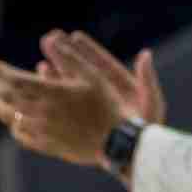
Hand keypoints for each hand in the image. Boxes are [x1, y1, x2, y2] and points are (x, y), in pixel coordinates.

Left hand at [0, 58, 125, 168]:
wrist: (116, 141)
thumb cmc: (107, 105)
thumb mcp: (92, 75)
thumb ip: (69, 57)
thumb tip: (49, 39)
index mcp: (51, 94)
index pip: (16, 81)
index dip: (3, 72)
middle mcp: (42, 113)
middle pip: (8, 99)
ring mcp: (43, 131)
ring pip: (11, 118)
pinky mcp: (47, 145)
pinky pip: (22, 136)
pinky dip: (13, 125)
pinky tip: (14, 121)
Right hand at [41, 30, 165, 125]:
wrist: (139, 156)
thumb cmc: (149, 131)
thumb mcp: (152, 103)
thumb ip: (147, 79)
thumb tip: (146, 54)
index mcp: (122, 87)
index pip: (102, 64)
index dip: (88, 50)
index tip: (74, 36)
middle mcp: (105, 95)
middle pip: (83, 72)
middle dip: (66, 56)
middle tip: (49, 39)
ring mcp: (92, 108)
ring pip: (71, 89)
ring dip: (56, 76)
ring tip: (41, 63)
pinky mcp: (83, 122)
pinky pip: (66, 107)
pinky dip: (54, 97)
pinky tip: (40, 89)